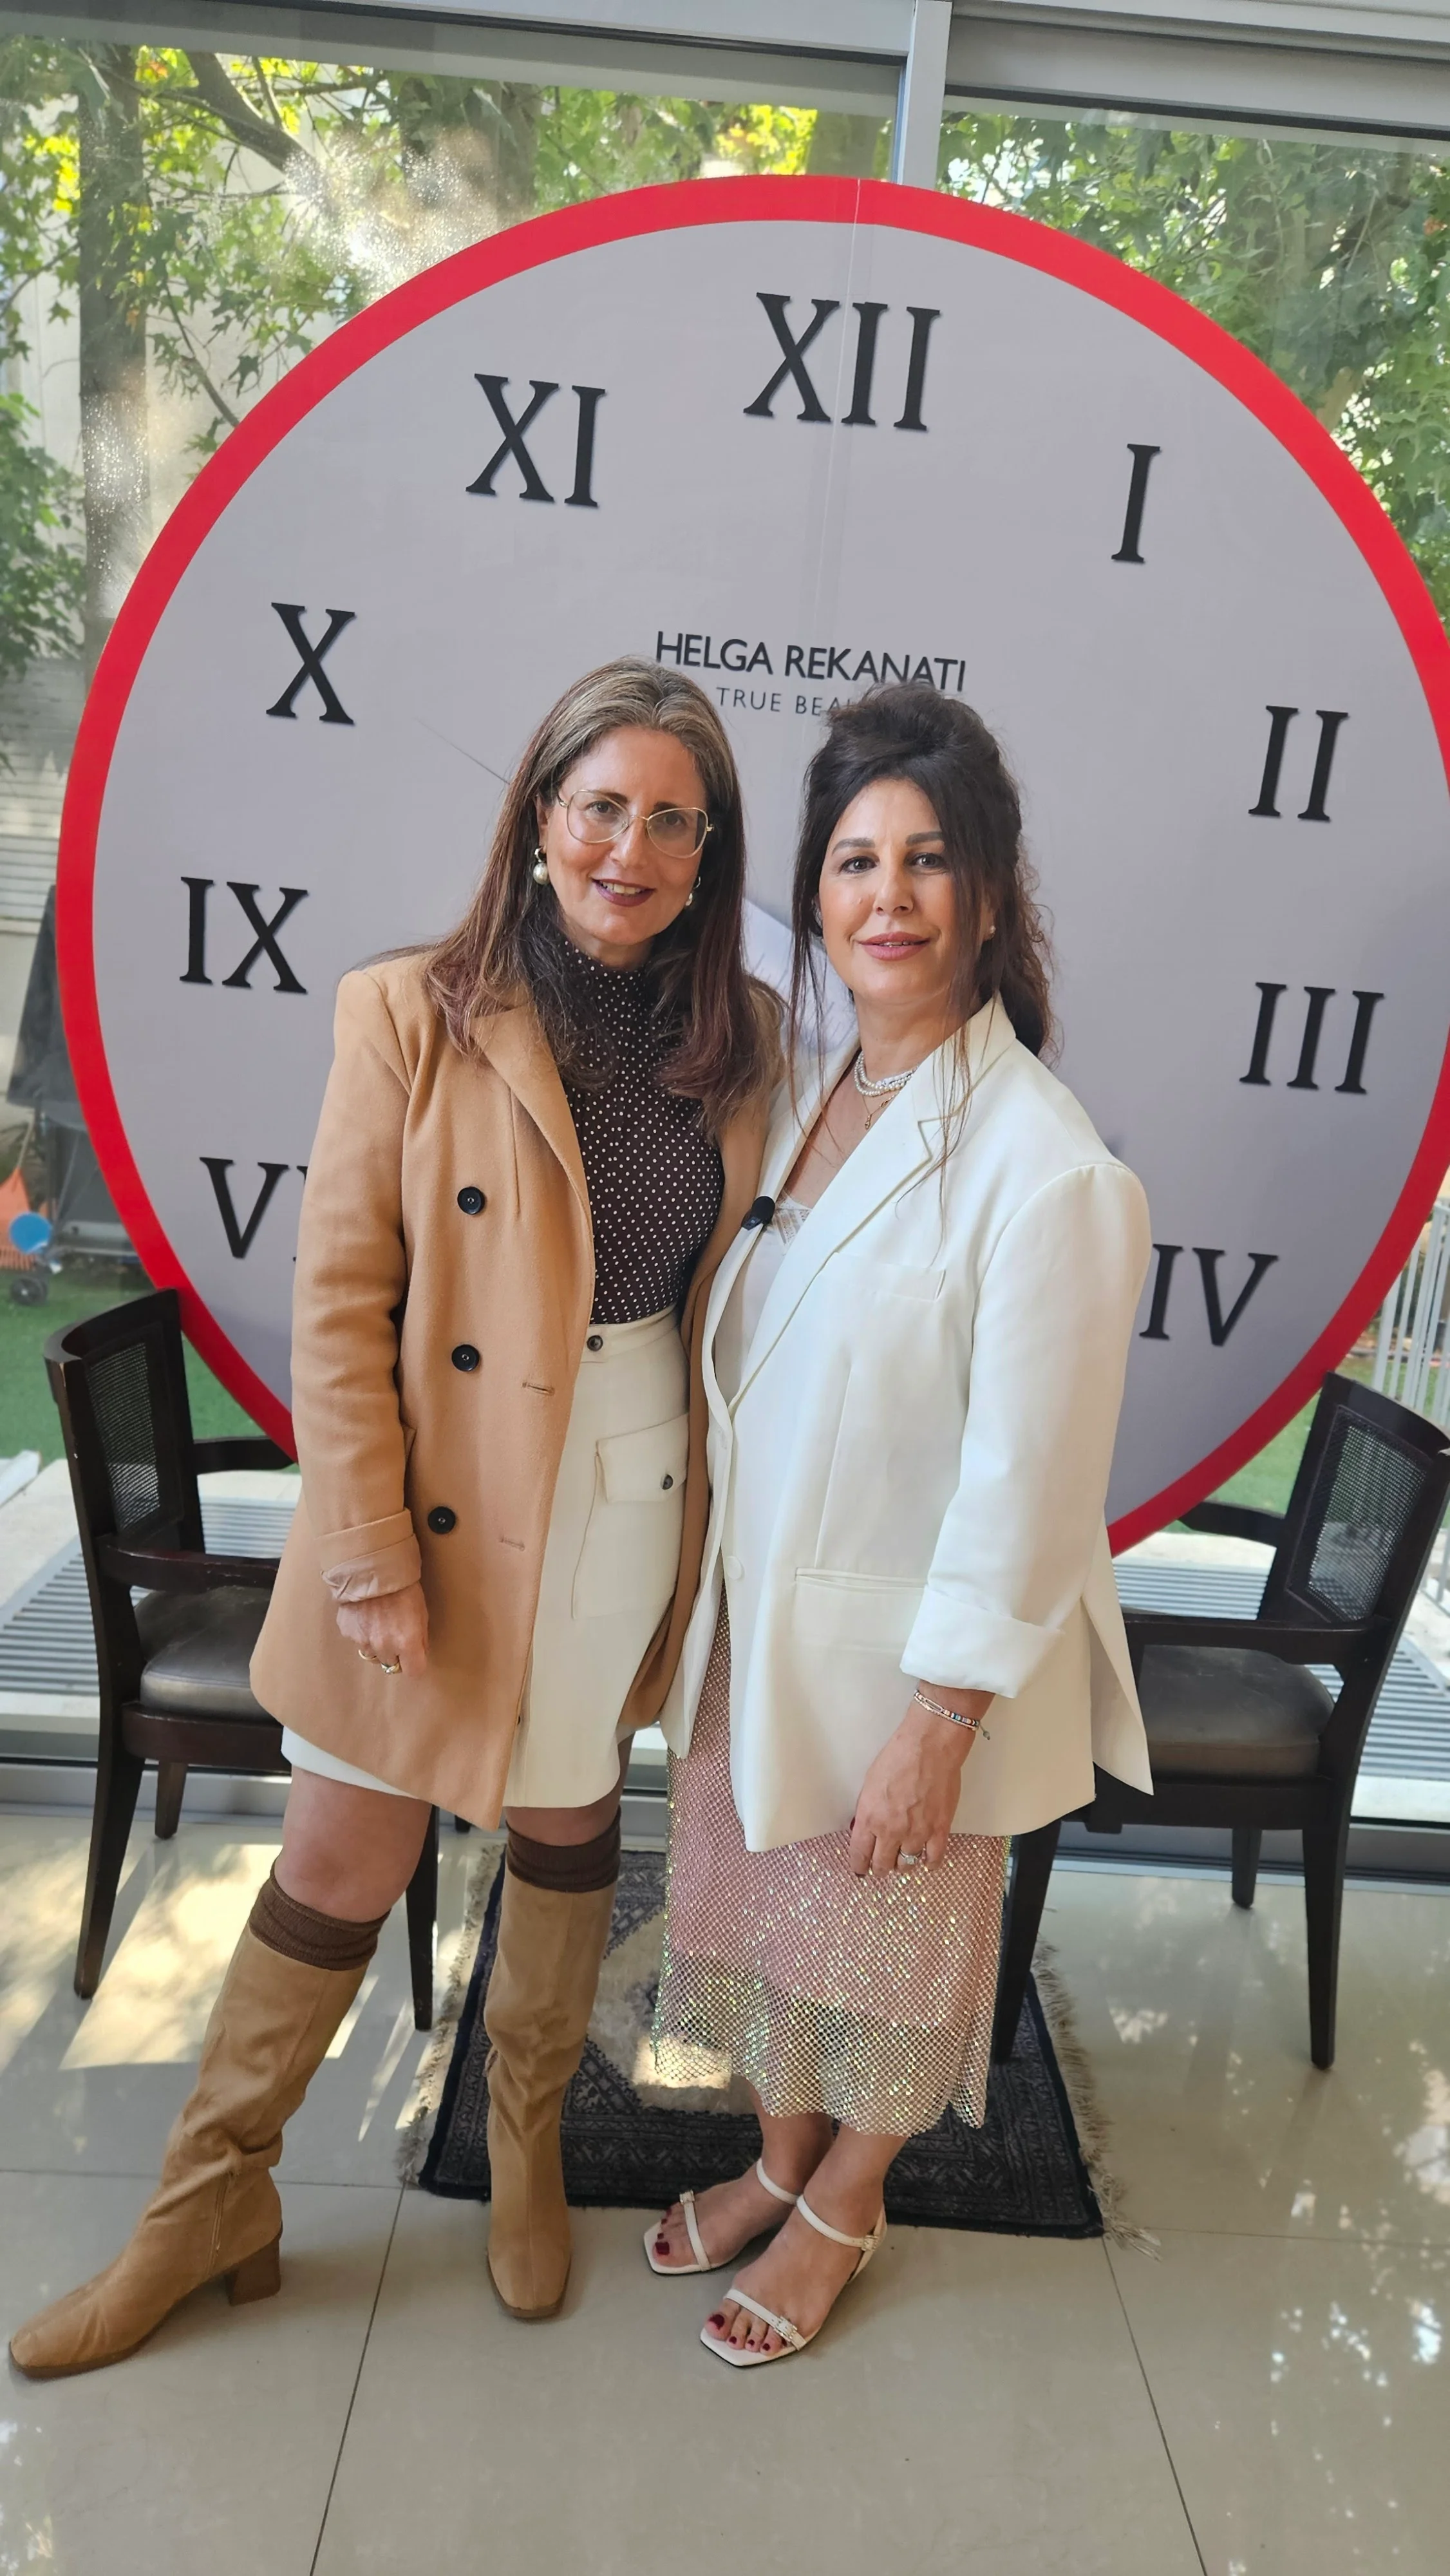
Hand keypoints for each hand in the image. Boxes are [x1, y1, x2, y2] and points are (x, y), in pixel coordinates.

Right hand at [336, 1581, 428, 1678]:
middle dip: (394, 1652)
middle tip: (395, 1631)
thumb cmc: (403, 1587)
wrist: (373, 1567)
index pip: (413, 1672)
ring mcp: (363, 1640)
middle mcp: (384, 1646)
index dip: (414, 1664)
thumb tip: (418, 1652)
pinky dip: (361, 1631)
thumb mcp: (422, 1612)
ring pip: (372, 1652)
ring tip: (379, 1620)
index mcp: (407, 1642)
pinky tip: (365, 1613)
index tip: (413, 1657)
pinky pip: (357, 1639)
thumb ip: (420, 1638)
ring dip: (376, 1643)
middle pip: (390, 1663)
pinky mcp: (348, 1632)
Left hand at [848, 1685, 988, 1875]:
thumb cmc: (897, 1758)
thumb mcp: (869, 1784)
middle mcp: (891, 1831)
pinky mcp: (939, 1830)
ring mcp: (917, 1833)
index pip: (860, 1856)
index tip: (860, 1869)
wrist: (929, 1747)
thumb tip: (866, 1829)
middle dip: (880, 1867)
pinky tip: (926, 1859)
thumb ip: (868, 1811)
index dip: (859, 1866)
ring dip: (903, 1864)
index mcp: (870, 1819)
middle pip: (883, 1865)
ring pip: (907, 1866)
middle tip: (882, 1865)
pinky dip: (929, 1863)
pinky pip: (934, 1859)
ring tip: (903, 1858)